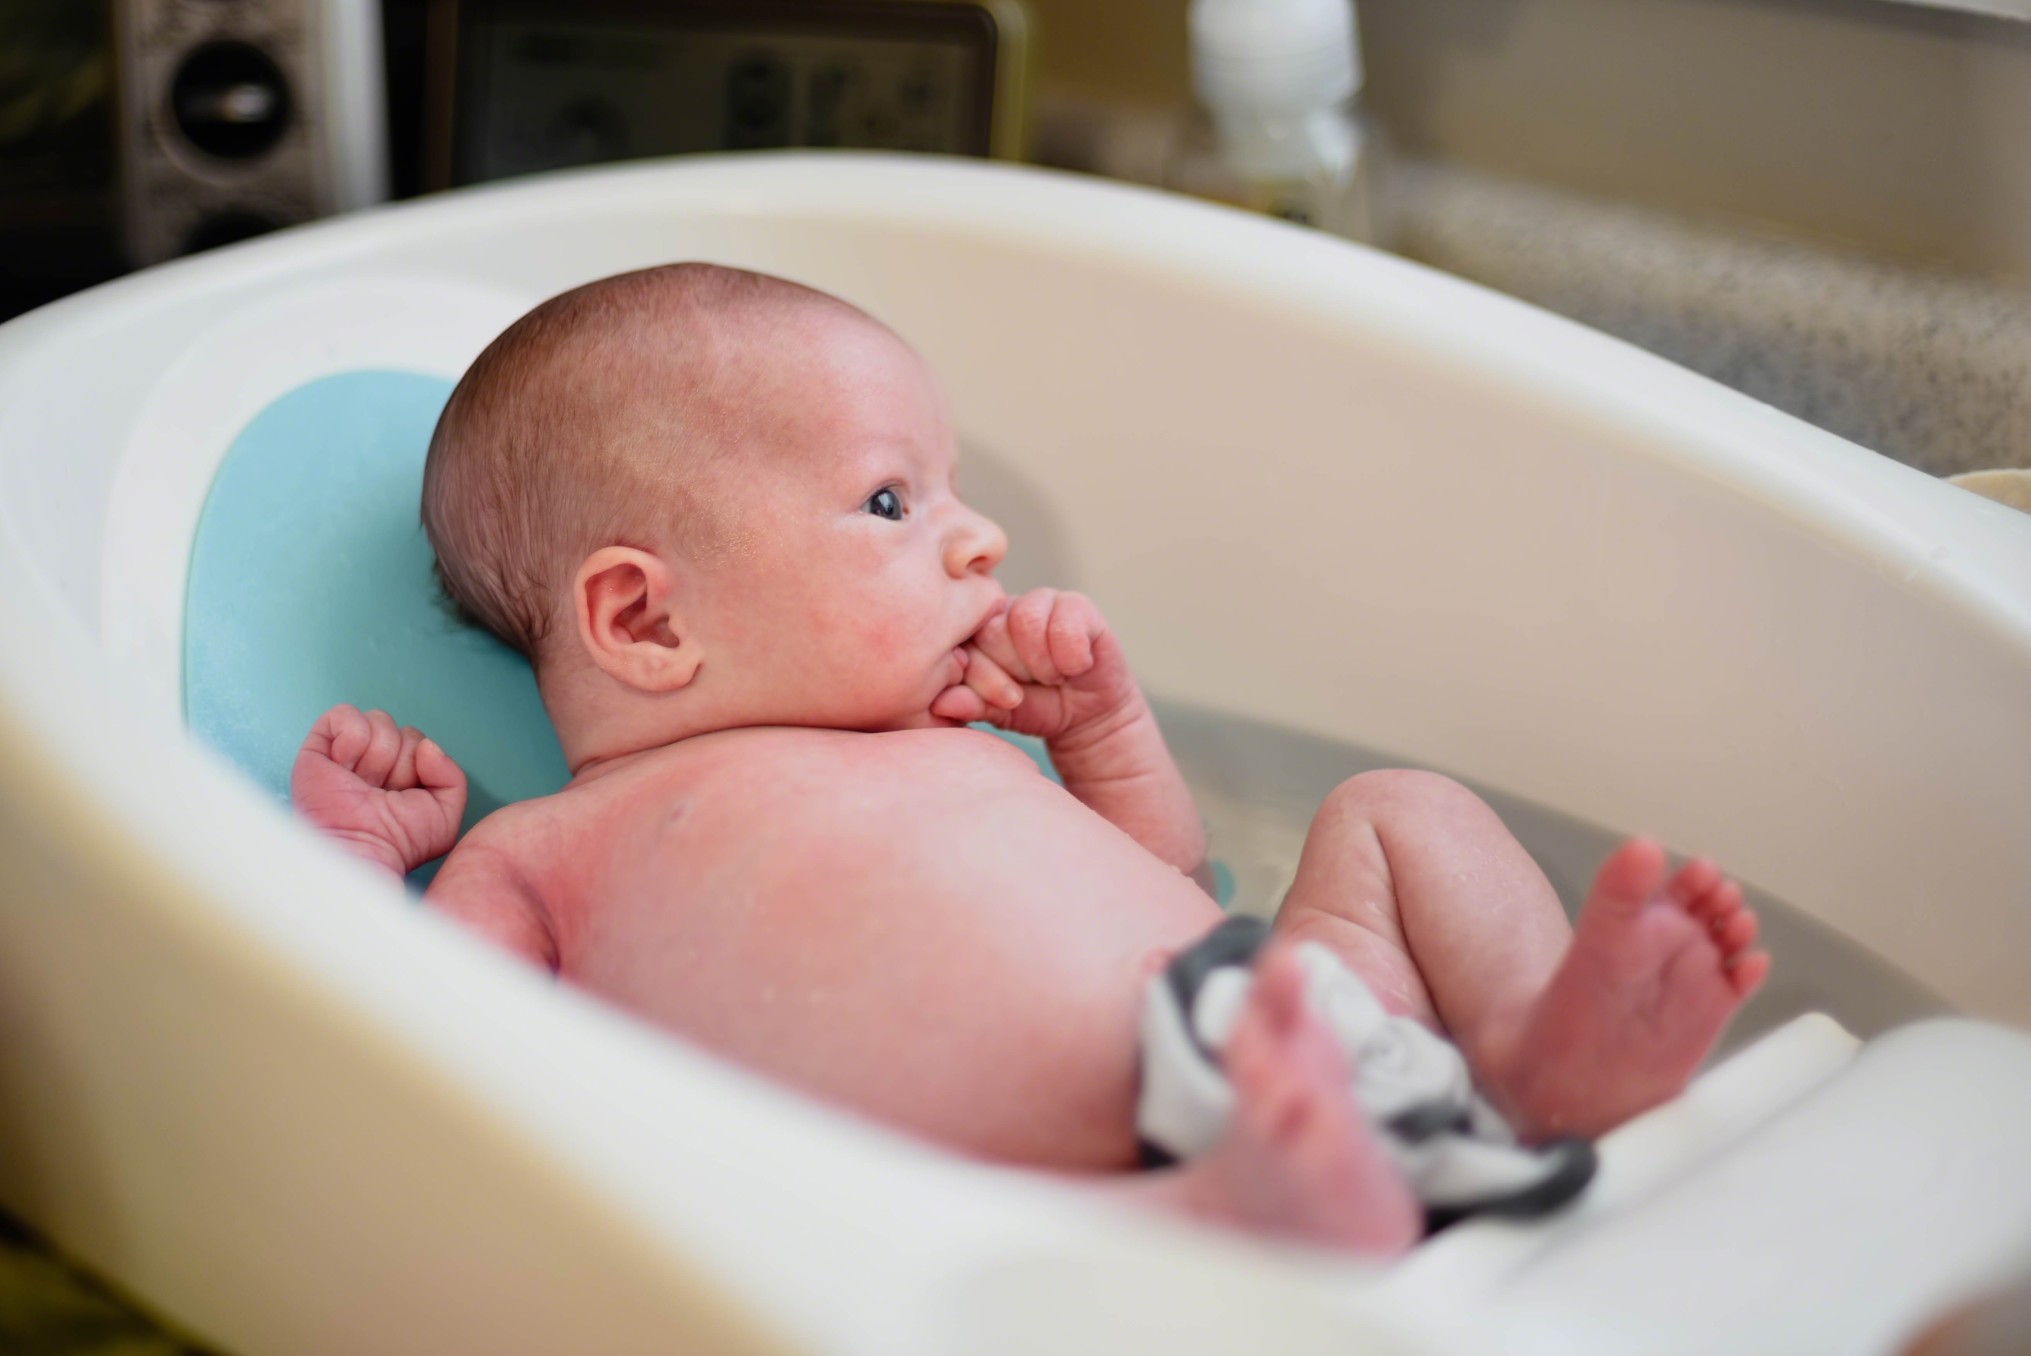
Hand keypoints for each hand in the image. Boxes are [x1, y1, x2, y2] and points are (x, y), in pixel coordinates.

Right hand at [291, 704, 466, 875]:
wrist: (363, 848)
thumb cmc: (399, 841)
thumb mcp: (444, 812)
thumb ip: (451, 775)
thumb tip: (427, 746)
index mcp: (399, 772)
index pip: (418, 740)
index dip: (416, 766)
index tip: (400, 795)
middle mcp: (372, 759)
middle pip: (400, 730)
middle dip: (398, 764)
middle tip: (380, 793)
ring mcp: (344, 751)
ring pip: (378, 720)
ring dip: (376, 757)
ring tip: (363, 784)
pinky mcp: (318, 746)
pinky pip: (344, 714)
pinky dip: (352, 738)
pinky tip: (346, 765)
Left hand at [931, 589, 1141, 742]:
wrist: (1086, 717)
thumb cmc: (1032, 708)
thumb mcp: (998, 713)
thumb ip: (971, 704)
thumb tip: (940, 703)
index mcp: (973, 631)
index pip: (960, 642)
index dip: (982, 676)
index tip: (1005, 701)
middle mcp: (1001, 609)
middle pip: (990, 629)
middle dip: (1012, 671)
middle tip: (1029, 688)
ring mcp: (1038, 601)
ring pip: (1025, 620)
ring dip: (1042, 664)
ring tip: (1052, 677)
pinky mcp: (1076, 604)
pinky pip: (1065, 623)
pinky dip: (1072, 658)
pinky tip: (1077, 667)